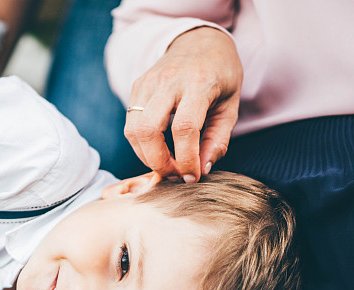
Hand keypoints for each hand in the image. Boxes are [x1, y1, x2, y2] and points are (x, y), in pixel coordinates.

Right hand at [123, 26, 242, 181]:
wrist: (199, 41)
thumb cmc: (220, 74)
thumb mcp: (230, 105)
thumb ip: (218, 139)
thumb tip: (202, 168)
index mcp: (198, 83)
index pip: (184, 128)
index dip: (186, 159)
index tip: (193, 175)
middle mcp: (169, 81)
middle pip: (149, 130)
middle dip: (158, 162)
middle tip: (174, 174)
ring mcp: (148, 83)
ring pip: (133, 130)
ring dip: (146, 156)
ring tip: (165, 164)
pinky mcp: (136, 87)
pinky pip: (130, 124)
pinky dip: (141, 144)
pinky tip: (157, 148)